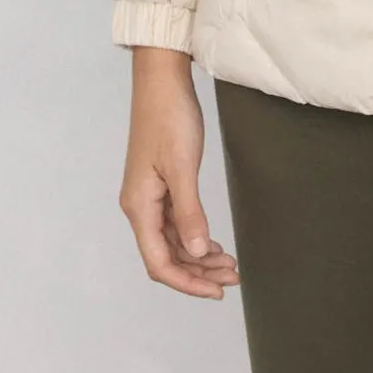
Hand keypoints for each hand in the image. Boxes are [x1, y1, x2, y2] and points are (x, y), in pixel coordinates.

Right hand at [118, 48, 240, 299]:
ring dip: (199, 256)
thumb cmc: (169, 117)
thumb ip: (190, 211)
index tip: (216, 291)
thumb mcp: (182, 166)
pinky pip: (176, 222)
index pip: (159, 262)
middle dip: (198, 272)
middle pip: (167, 256)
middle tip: (232, 278)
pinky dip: (195, 235)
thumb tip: (197, 253)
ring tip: (229, 264)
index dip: (187, 282)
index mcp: (139, 207)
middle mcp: (140, 207)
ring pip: (173, 240)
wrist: (162, 81)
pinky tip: (213, 242)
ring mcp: (150, 196)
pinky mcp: (160, 184)